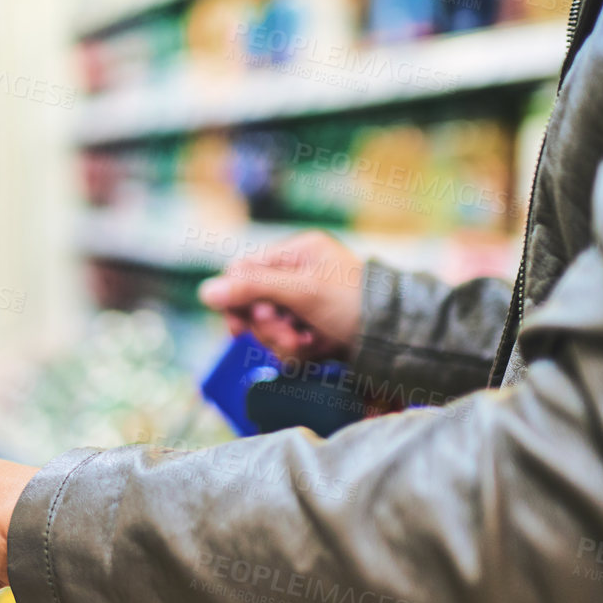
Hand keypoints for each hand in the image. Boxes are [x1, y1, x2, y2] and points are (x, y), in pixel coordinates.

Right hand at [198, 230, 363, 360]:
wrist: (398, 338)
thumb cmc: (354, 304)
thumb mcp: (301, 291)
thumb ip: (252, 289)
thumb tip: (204, 292)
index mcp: (297, 253)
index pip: (243, 271)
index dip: (236, 299)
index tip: (241, 325)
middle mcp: (298, 275)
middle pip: (253, 302)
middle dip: (267, 325)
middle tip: (287, 334)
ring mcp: (304, 303)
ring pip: (268, 326)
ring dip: (282, 341)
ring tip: (308, 344)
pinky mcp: (312, 328)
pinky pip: (286, 341)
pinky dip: (298, 350)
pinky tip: (317, 348)